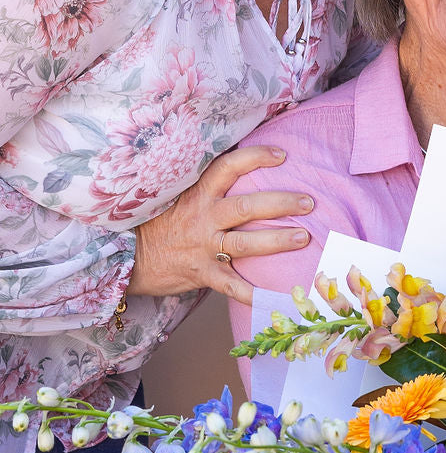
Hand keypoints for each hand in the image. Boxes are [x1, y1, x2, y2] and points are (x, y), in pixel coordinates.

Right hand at [127, 145, 312, 306]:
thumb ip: (208, 186)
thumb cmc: (161, 222)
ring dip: (278, 241)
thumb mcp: (178, 195)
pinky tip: (277, 297)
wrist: (128, 256)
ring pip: (246, 244)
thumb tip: (243, 167)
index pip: (228, 167)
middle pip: (247, 206)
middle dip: (281, 203)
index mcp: (198, 194)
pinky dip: (254, 294)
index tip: (282, 155)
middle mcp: (203, 218)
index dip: (255, 157)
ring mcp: (203, 247)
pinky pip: (231, 285)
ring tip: (304, 238)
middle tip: (309, 202)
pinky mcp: (202, 274)